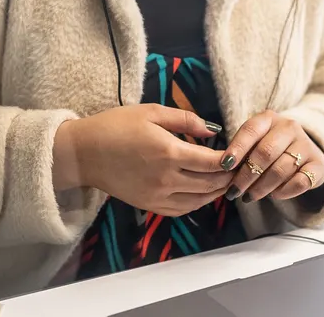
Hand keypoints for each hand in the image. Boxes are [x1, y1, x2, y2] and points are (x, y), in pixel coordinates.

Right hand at [54, 105, 232, 216]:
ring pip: (199, 200)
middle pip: (210, 183)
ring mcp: (158, 195)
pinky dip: (198, 203)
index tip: (238, 154)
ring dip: (216, 192)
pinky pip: (182, 210)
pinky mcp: (149, 205)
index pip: (212, 162)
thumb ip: (185, 119)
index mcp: (169, 152)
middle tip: (239, 169)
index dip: (230, 160)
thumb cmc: (116, 126)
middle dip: (228, 177)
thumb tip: (212, 130)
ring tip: (225, 181)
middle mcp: (167, 178)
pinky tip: (203, 194)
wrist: (84, 153)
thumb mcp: (151, 112)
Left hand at [220, 111, 323, 202]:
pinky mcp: (318, 164)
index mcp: (269, 118)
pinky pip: (300, 182)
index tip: (225, 165)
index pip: (251, 130)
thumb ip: (241, 152)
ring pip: (281, 169)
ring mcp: (306, 144)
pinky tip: (274, 195)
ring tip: (249, 197)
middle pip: (265, 152)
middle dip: (247, 175)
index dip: (237, 148)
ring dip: (262, 187)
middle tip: (234, 191)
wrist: (304, 153)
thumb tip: (223, 170)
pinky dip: (284, 191)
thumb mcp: (254, 143)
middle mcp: (289, 127)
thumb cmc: (269, 149)